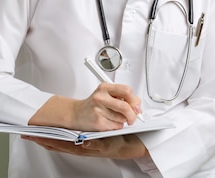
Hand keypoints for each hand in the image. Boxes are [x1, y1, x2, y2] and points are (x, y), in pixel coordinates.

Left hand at [21, 134, 148, 159]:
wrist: (126, 145)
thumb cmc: (116, 144)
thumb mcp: (107, 144)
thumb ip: (95, 144)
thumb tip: (82, 142)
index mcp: (81, 148)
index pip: (58, 144)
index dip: (44, 139)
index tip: (32, 135)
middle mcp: (78, 148)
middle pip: (54, 144)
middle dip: (40, 139)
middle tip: (26, 134)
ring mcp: (78, 146)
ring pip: (57, 143)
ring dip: (45, 138)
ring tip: (34, 134)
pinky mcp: (82, 142)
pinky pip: (64, 141)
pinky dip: (55, 138)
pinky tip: (52, 133)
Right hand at [28, 83, 142, 131]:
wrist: (76, 113)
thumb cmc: (93, 104)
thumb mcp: (106, 95)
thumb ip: (122, 97)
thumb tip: (137, 105)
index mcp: (104, 87)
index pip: (126, 90)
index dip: (134, 100)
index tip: (136, 106)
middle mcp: (100, 97)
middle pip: (125, 106)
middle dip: (132, 114)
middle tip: (132, 117)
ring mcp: (98, 110)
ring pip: (122, 118)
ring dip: (123, 121)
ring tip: (114, 118)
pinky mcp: (98, 122)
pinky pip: (116, 126)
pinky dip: (116, 126)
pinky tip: (109, 122)